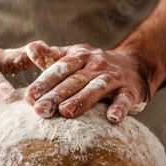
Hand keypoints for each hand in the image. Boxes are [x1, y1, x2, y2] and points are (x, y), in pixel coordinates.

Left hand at [24, 41, 151, 122]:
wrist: (136, 65)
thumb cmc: (95, 66)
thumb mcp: (74, 58)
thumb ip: (52, 57)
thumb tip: (31, 47)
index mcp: (79, 57)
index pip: (59, 69)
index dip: (44, 83)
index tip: (29, 97)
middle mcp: (96, 65)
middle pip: (74, 81)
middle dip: (56, 95)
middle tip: (40, 110)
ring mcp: (114, 78)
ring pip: (96, 89)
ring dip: (81, 100)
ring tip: (66, 112)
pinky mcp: (130, 91)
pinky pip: (125, 100)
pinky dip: (120, 108)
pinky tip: (112, 118)